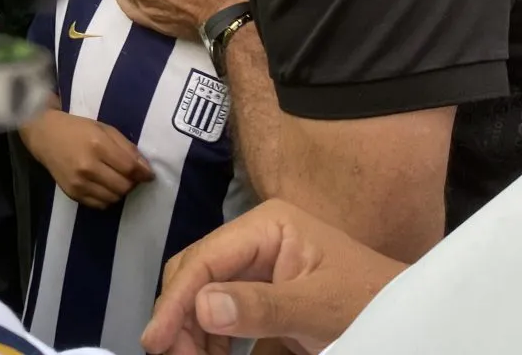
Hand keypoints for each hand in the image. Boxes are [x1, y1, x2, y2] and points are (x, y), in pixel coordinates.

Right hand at [22, 110, 154, 208]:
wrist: (46, 136)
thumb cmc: (78, 129)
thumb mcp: (105, 129)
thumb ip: (126, 147)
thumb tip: (146, 169)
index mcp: (97, 145)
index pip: (130, 168)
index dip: (144, 173)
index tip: (149, 174)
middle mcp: (88, 167)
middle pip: (124, 186)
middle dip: (132, 182)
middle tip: (130, 175)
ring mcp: (79, 183)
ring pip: (114, 198)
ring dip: (120, 191)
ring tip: (116, 179)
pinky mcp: (73, 194)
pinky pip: (100, 205)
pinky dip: (108, 198)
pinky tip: (104, 186)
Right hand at [141, 199, 405, 354]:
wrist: (413, 321)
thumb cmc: (372, 304)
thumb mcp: (321, 308)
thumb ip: (262, 306)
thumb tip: (202, 306)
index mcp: (265, 226)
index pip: (205, 259)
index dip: (176, 300)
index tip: (156, 341)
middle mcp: (254, 240)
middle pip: (196, 273)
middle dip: (180, 316)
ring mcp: (257, 266)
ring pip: (202, 295)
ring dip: (193, 330)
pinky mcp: (263, 296)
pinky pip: (222, 313)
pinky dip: (211, 339)